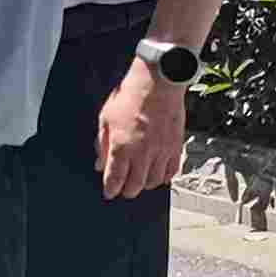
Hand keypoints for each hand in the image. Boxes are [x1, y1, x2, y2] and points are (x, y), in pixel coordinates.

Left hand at [97, 58, 188, 199]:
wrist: (157, 83)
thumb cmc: (130, 97)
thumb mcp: (105, 119)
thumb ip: (102, 144)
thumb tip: (99, 164)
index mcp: (122, 147)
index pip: (115, 179)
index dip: (111, 190)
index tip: (109, 193)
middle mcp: (143, 153)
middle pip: (135, 185)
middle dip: (127, 191)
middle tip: (123, 190)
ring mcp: (162, 151)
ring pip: (154, 181)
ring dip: (145, 185)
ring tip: (139, 182)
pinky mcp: (176, 146)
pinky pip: (172, 171)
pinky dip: (164, 177)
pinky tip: (158, 175)